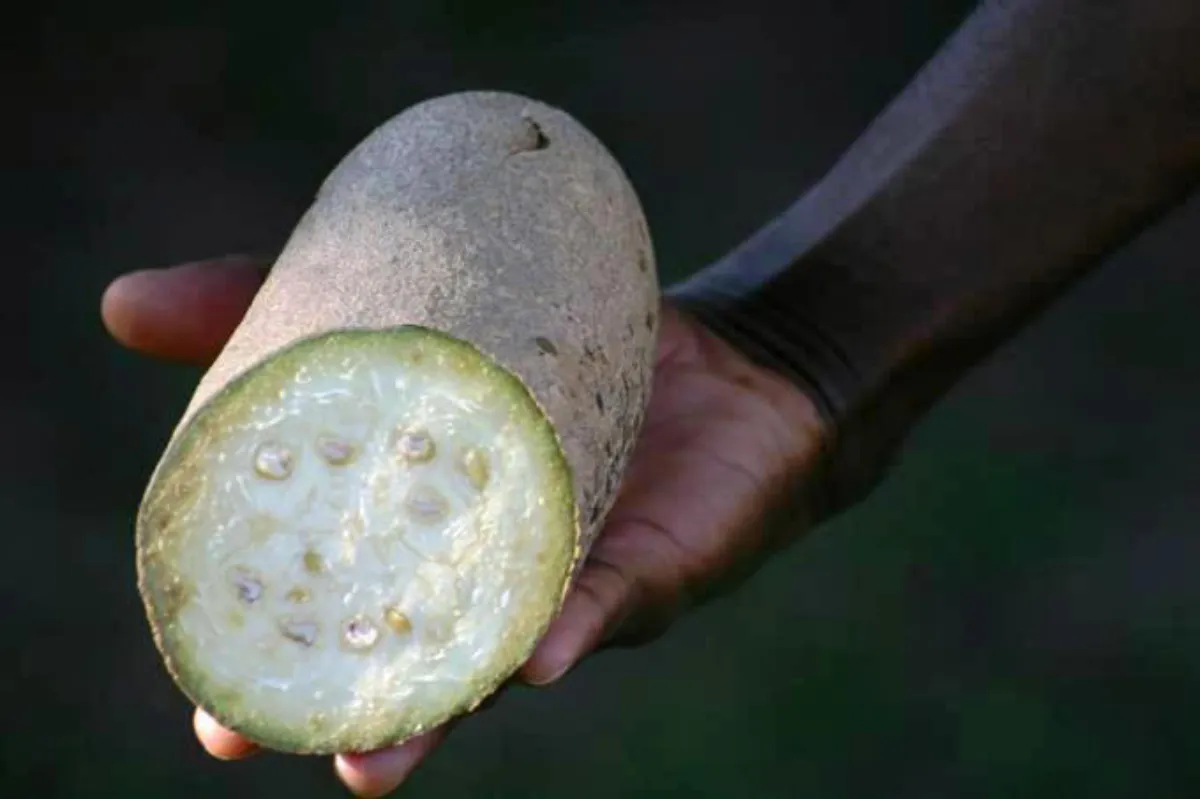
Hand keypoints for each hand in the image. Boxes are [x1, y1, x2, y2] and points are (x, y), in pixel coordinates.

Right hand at [102, 254, 829, 795]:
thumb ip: (285, 309)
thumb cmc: (565, 352)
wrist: (733, 361)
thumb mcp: (426, 312)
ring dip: (433, 707)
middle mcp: (490, 582)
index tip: (195, 685)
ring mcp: (571, 584)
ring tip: (372, 757)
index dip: (262, 654)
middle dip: (326, 709)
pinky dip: (570, 628)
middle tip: (241, 738)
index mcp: (426, 538)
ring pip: (492, 662)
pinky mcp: (650, 568)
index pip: (330, 611)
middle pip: (397, 665)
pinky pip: (608, 606)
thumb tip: (122, 304)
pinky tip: (534, 656)